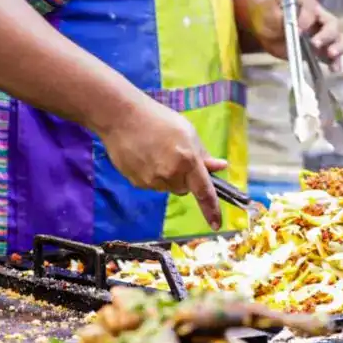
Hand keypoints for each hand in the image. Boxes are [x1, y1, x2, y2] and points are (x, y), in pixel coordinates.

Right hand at [99, 95, 225, 229]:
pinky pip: (152, 185)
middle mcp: (171, 174)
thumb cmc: (159, 120)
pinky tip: (145, 157)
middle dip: (185, 178)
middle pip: (185, 189)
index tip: (217, 225)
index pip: (204, 192)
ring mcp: (152, 181)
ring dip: (168, 177)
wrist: (122, 117)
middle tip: (175, 156)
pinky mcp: (137, 183)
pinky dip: (153, 175)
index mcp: (187, 161)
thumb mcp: (187, 132)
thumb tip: (220, 167)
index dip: (212, 210)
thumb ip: (203, 155)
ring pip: (168, 188)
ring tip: (157, 153)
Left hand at [248, 0, 342, 71]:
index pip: (313, 10)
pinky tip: (334, 68)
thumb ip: (280, 17)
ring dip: (338, 48)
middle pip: (333, 24)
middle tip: (315, 45)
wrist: (264, 29)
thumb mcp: (270, 13)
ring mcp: (323, 35)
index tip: (297, 31)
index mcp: (307, 4)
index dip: (307, 20)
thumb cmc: (268, 15)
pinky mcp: (320, 50)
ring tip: (330, 55)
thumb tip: (294, 27)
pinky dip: (335, 62)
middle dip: (327, 35)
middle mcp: (320, 18)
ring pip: (339, 38)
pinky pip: (333, 56)